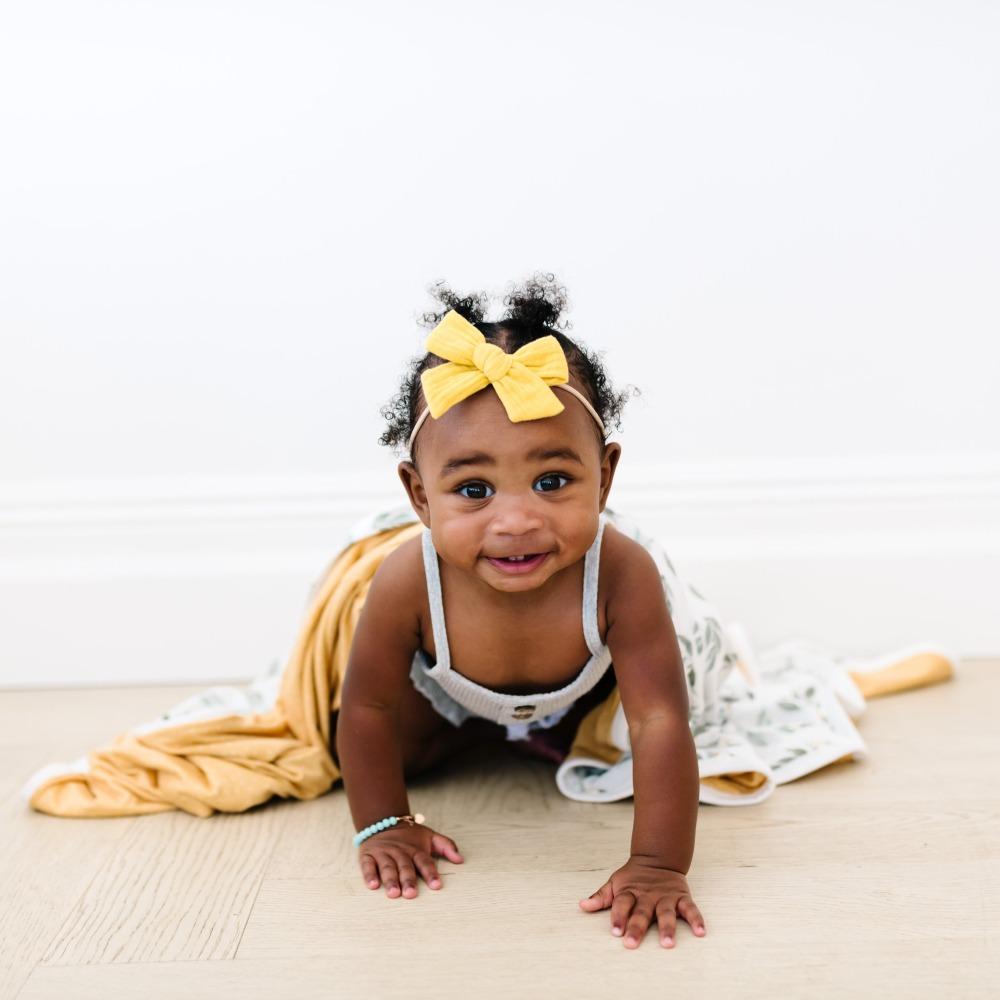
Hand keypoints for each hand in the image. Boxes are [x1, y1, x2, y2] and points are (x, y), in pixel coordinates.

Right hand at [358, 823, 463, 898]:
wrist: (383, 821)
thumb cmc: (409, 836)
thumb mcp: (430, 837)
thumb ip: (446, 846)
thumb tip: (461, 859)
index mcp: (415, 849)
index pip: (424, 861)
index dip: (430, 873)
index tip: (436, 886)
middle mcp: (400, 852)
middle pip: (405, 866)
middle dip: (408, 880)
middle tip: (411, 894)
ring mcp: (383, 853)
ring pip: (387, 867)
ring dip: (390, 880)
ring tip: (394, 893)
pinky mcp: (368, 855)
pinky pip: (368, 865)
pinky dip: (369, 875)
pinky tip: (373, 885)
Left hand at [579, 856, 706, 948]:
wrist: (657, 858)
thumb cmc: (633, 878)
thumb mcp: (615, 883)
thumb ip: (601, 897)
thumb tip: (582, 906)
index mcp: (630, 892)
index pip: (621, 904)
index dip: (618, 917)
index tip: (615, 931)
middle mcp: (647, 896)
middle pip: (641, 912)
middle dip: (636, 928)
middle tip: (631, 943)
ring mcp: (665, 897)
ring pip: (666, 913)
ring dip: (667, 928)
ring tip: (667, 943)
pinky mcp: (681, 897)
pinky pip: (690, 909)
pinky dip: (696, 919)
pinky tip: (700, 932)